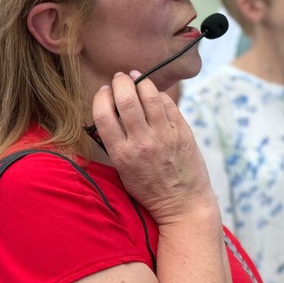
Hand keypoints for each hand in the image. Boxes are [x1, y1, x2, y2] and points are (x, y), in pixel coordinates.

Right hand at [91, 71, 216, 224]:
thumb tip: (108, 115)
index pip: (103, 115)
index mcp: (122, 154)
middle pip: (125, 98)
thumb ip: (115, 144)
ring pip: (149, 95)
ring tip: (136, 78)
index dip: (100, 97)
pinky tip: (154, 94)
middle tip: (119, 79)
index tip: (103, 92)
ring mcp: (165, 135)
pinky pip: (168, 104)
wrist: (183, 204)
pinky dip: (159, 95)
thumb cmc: (149, 191)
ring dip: (140, 81)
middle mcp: (142, 142)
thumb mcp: (123, 173)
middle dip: (119, 82)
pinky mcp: (183, 131)